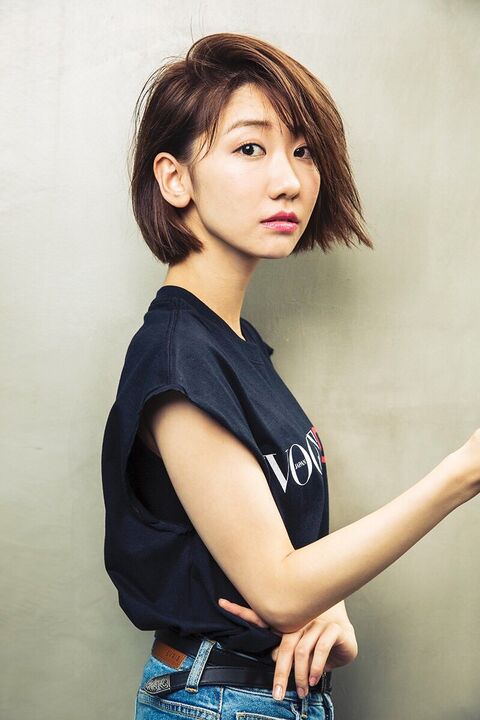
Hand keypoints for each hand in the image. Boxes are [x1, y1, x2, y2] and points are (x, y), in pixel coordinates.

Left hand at [218, 597, 357, 699]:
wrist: (346, 636)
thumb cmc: (319, 641)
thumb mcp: (298, 647)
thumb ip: (281, 648)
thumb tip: (271, 657)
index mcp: (288, 623)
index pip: (261, 616)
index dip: (240, 610)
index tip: (221, 603)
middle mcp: (301, 620)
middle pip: (283, 645)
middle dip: (279, 672)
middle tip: (276, 693)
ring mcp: (317, 622)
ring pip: (301, 650)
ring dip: (300, 675)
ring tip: (302, 690)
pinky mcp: (334, 629)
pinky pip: (320, 649)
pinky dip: (316, 667)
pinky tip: (315, 679)